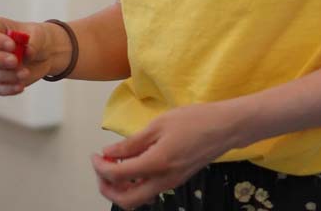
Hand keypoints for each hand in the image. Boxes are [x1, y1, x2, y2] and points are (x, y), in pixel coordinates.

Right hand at [0, 17, 62, 94]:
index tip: (12, 45)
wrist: (46, 53)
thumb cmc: (37, 38)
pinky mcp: (1, 80)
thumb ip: (33, 43)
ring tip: (26, 72)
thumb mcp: (39, 35)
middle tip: (15, 61)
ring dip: (8, 75)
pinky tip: (21, 85)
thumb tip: (28, 52)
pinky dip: (10, 88)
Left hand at [90, 103, 242, 209]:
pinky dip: (134, 185)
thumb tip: (108, 153)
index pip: (118, 176)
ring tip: (114, 166)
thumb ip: (131, 143)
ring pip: (138, 200)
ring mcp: (171, 183)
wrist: (225, 128)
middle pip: (126, 200)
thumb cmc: (194, 120)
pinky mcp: (176, 180)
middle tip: (100, 167)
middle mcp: (163, 180)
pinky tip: (132, 166)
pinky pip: (149, 191)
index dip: (100, 167)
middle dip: (106, 187)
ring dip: (120, 189)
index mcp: (157, 164)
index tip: (95, 155)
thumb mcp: (158, 125)